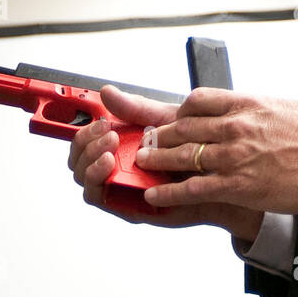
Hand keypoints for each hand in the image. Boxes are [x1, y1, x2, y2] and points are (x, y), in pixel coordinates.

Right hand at [67, 85, 264, 243]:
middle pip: (78, 160)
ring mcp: (120, 186)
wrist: (219, 176)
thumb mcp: (165, 121)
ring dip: (90, 164)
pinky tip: (113, 171)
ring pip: (85, 180)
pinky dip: (101, 184)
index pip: (86, 138)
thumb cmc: (194, 148)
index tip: (101, 121)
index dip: (85, 130)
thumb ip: (136, 108)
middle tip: (107, 136)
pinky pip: (103, 199)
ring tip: (109, 153)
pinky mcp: (128, 205)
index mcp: (120, 144)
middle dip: (86, 146)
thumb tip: (107, 91)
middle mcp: (116, 166)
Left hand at [131, 88, 297, 215]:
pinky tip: (154, 195)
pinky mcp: (238, 185)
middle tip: (148, 141)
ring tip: (143, 163)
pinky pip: (192, 188)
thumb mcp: (283, 106)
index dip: (179, 112)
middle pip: (182, 127)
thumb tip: (242, 109)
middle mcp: (235, 126)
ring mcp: (234, 156)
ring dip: (156, 160)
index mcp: (247, 103)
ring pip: (180, 156)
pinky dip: (169, 192)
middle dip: (161, 135)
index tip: (174, 120)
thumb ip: (255, 108)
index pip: (197, 100)